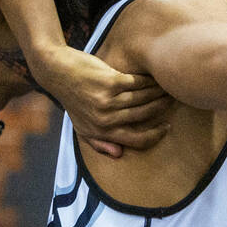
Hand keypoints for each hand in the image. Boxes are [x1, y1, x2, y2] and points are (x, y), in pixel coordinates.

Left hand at [27, 45, 170, 157]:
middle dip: (160, 109)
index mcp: (102, 132)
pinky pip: (137, 83)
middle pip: (144, 116)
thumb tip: (119, 155)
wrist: (56, 72)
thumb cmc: (71, 99)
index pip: (137, 140)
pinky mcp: (110, 81)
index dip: (155, 135)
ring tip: (167, 89)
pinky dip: (148, 81)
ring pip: (143, 98)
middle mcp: (106, 119)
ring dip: (158, 93)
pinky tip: (155, 78)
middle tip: (171, 102)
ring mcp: (108, 100)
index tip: (166, 128)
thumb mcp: (81, 126)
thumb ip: (99, 143)